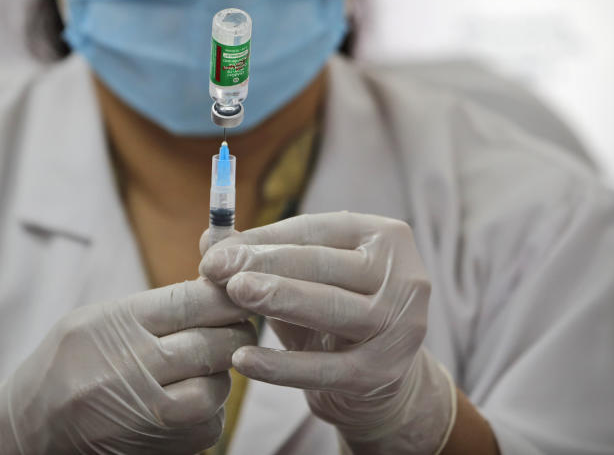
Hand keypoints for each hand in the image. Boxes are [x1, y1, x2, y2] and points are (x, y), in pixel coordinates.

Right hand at [0, 279, 255, 454]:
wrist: (29, 429)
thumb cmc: (65, 364)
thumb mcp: (97, 318)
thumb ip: (157, 304)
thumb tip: (217, 283)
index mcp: (118, 324)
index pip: (195, 301)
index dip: (228, 295)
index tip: (240, 290)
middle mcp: (133, 369)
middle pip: (215, 344)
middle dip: (236, 332)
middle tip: (237, 325)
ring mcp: (147, 413)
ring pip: (218, 387)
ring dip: (222, 373)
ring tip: (208, 363)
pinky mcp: (160, 447)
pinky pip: (209, 424)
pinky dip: (210, 409)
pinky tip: (190, 397)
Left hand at [199, 213, 455, 453]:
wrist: (379, 383)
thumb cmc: (332, 316)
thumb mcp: (306, 279)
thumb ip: (263, 256)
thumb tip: (210, 238)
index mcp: (387, 238)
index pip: (316, 230)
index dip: (263, 238)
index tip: (214, 249)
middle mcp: (404, 277)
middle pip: (323, 265)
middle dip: (263, 264)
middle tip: (215, 268)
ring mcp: (398, 327)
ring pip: (328, 308)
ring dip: (277, 299)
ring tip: (234, 294)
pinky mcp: (382, 373)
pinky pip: (322, 369)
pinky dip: (280, 365)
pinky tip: (243, 358)